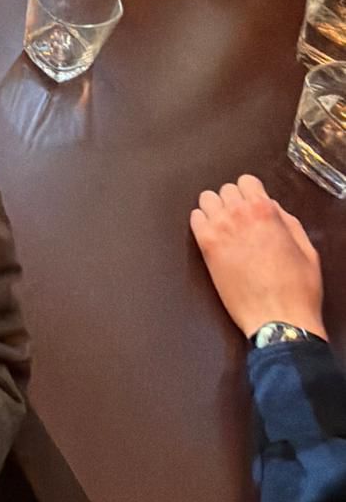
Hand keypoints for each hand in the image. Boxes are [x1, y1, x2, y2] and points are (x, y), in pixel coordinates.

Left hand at [190, 175, 326, 339]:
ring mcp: (220, 229)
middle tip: (241, 221)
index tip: (252, 205)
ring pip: (207, 199)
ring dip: (215, 209)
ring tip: (225, 227)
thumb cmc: (296, 290)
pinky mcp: (206, 247)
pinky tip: (212, 237)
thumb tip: (273, 209)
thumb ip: (287, 222)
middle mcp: (239, 214)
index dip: (251, 193)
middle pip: (226, 189)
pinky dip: (201, 223)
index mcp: (265, 210)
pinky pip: (194, 219)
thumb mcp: (306, 249)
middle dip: (234, 202)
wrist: (278, 320)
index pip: (246, 180)